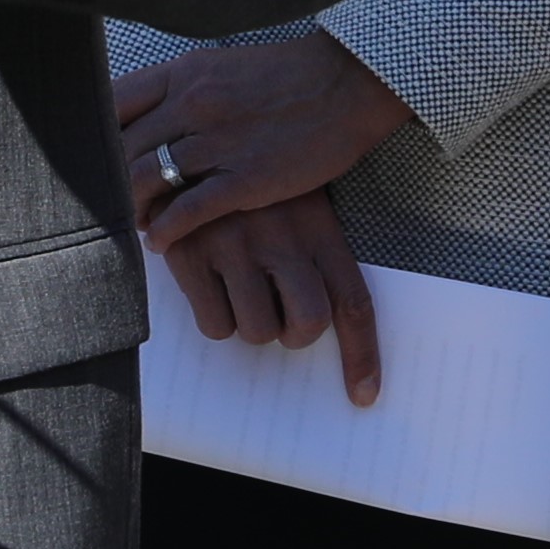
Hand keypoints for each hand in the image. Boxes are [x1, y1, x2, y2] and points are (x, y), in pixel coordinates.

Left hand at [115, 32, 417, 254]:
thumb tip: (144, 120)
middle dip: (108, 181)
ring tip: (132, 224)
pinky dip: (165, 230)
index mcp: (184, 73)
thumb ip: (180, 91)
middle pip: (123, 148)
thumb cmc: (285, 77)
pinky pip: (187, 211)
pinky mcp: (245, 179)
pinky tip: (160, 240)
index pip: (113, 103)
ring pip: (146, 180)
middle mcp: (192, 104)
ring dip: (132, 208)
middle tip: (105, 204)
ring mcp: (218, 142)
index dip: (94, 135)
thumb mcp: (220, 67)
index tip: (91, 159)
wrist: (347, 85)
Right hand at [157, 197, 382, 404]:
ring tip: (237, 287)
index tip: (363, 395)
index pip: (351, 300)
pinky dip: (215, 318)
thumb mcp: (297, 207)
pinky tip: (209, 283)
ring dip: (250, 324)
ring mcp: (234, 246)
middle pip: (307, 323)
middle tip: (280, 317)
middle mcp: (280, 237)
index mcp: (316, 226)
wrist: (185, 153)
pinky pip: (214, 326)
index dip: (362, 355)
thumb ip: (313, 258)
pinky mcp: (191, 255)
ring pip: (258, 331)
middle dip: (294, 334)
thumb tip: (325, 329)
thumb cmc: (252, 192)